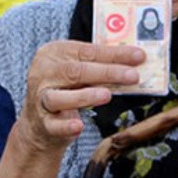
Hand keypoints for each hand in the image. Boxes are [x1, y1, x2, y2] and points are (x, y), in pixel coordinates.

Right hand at [0, 40, 144, 177]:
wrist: (40, 121)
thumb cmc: (66, 88)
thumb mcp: (79, 71)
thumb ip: (99, 64)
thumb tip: (134, 61)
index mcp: (53, 53)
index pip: (86, 51)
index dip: (114, 53)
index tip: (138, 56)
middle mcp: (43, 73)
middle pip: (75, 71)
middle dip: (106, 73)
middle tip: (132, 76)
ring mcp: (40, 99)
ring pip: (60, 97)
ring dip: (84, 96)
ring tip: (106, 95)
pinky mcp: (42, 122)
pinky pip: (54, 124)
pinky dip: (66, 125)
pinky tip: (78, 126)